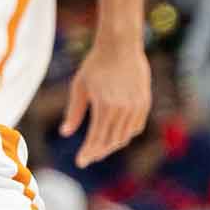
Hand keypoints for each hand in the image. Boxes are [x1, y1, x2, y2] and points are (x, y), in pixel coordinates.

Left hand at [63, 33, 150, 166]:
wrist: (120, 47)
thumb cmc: (94, 65)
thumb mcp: (79, 87)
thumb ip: (74, 112)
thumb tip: (65, 133)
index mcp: (105, 106)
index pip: (97, 138)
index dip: (88, 152)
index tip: (80, 162)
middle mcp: (123, 109)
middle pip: (112, 141)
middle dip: (99, 152)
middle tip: (88, 157)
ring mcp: (137, 107)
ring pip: (125, 136)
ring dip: (112, 145)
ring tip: (99, 149)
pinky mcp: (144, 104)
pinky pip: (136, 127)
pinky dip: (126, 135)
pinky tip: (116, 136)